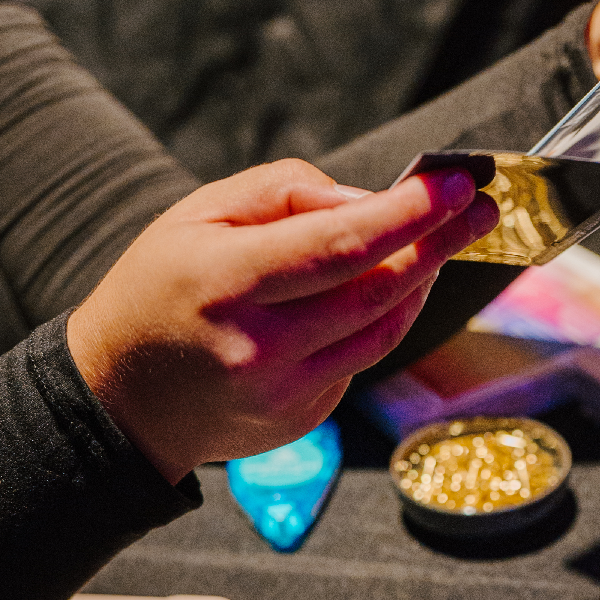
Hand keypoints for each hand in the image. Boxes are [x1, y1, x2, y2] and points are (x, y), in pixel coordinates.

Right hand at [67, 160, 496, 480]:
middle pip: (378, 290)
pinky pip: (360, 360)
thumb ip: (283, 194)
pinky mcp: (302, 418)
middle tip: (480, 207)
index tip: (457, 182)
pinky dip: (380, 321)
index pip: (341, 245)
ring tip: (442, 241)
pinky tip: (379, 292)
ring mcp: (284, 391)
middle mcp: (259, 345)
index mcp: (227, 281)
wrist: (119, 401)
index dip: (410, 213)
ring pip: (382, 330)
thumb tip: (368, 200)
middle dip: (439, 242)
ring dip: (420, 282)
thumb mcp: (196, 215)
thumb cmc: (158, 290)